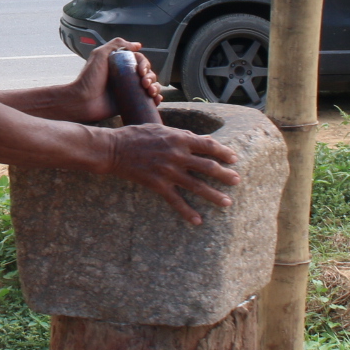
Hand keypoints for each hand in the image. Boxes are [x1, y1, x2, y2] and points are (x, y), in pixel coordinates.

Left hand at [68, 38, 162, 120]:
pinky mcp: (130, 103)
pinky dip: (156, 99)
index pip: (140, 61)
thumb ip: (116, 45)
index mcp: (120, 64)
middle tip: (145, 84)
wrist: (82, 101)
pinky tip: (157, 100)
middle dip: (151, 77)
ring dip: (156, 88)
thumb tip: (138, 45)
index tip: (141, 71)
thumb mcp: (100, 55)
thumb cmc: (89, 78)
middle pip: (147, 73)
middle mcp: (126, 77)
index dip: (145, 64)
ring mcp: (128, 90)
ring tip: (151, 92)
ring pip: (150, 86)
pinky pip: (147, 101)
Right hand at [102, 123, 238, 224]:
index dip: (224, 152)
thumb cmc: (135, 136)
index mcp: (178, 138)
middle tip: (237, 181)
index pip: (208, 145)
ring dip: (213, 195)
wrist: (112, 149)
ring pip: (196, 185)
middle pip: (208, 166)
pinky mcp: (157, 184)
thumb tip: (204, 140)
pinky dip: (187, 212)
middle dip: (225, 175)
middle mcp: (176, 155)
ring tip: (226, 202)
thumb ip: (183, 135)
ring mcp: (167, 171)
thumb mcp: (161, 129)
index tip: (234, 159)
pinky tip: (197, 220)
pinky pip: (176, 201)